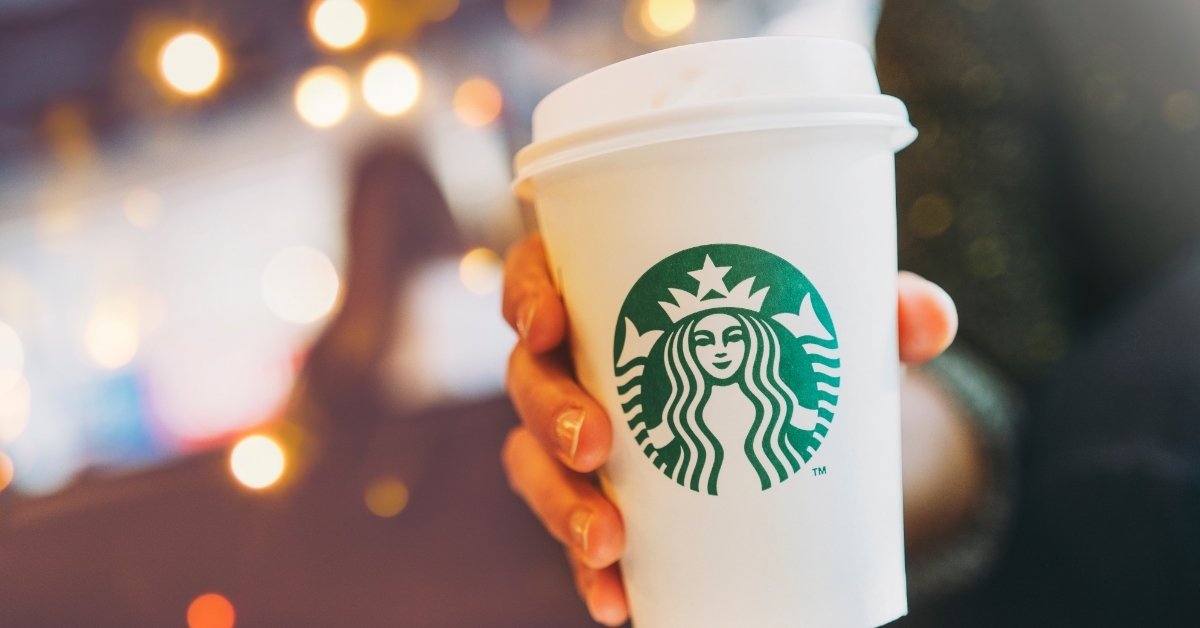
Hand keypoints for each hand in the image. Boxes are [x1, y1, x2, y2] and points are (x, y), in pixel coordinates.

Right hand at [501, 233, 958, 625]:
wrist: (799, 418)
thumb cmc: (790, 344)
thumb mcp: (831, 321)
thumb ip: (881, 310)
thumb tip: (927, 317)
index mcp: (609, 294)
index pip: (537, 276)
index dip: (525, 294)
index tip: (551, 321)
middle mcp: (579, 364)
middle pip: (527, 378)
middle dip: (549, 414)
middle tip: (596, 444)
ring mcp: (580, 437)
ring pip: (534, 464)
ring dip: (560, 505)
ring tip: (608, 541)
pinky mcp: (601, 501)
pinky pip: (575, 535)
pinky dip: (589, 573)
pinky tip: (617, 601)